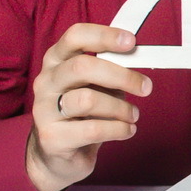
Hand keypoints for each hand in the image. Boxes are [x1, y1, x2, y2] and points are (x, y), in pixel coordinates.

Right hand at [25, 24, 152, 190]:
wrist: (56, 154)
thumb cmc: (81, 113)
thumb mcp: (95, 85)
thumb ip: (110, 71)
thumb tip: (138, 59)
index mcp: (56, 61)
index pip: (75, 36)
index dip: (104, 36)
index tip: (131, 42)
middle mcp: (46, 82)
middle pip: (82, 66)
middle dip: (121, 76)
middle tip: (145, 87)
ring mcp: (44, 110)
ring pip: (87, 100)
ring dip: (120, 108)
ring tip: (133, 115)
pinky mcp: (52, 138)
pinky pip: (92, 129)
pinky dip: (118, 129)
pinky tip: (127, 130)